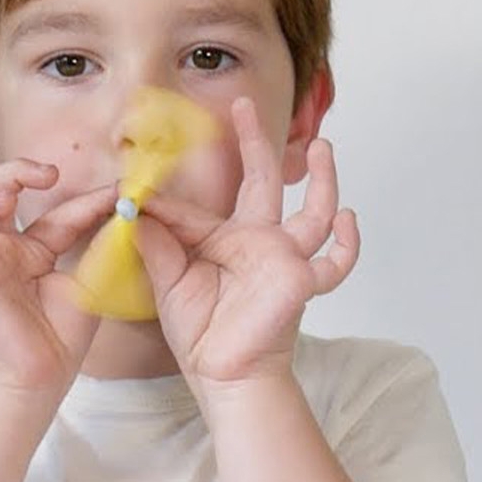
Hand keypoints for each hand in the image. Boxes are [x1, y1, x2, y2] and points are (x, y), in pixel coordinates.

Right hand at [0, 160, 115, 392]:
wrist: (40, 378)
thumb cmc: (59, 340)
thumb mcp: (88, 280)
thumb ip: (95, 245)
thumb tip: (119, 210)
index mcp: (33, 253)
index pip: (51, 212)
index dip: (82, 197)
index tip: (115, 192)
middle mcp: (2, 253)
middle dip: (13, 173)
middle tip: (44, 174)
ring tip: (0, 199)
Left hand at [136, 97, 358, 387]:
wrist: (224, 377)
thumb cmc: (201, 335)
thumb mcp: (168, 283)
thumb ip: (155, 244)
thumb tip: (133, 207)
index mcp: (225, 240)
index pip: (199, 207)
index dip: (166, 198)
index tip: (136, 185)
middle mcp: (259, 241)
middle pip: (262, 181)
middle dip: (253, 142)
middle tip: (242, 104)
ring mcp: (285, 259)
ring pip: (312, 211)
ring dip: (321, 179)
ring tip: (322, 147)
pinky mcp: (302, 282)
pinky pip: (336, 263)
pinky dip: (347, 244)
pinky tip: (348, 219)